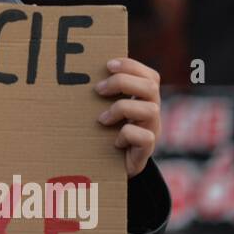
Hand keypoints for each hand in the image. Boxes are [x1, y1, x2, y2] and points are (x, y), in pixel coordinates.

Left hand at [95, 57, 160, 177]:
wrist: (110, 168)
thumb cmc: (104, 133)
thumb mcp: (105, 109)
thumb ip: (103, 93)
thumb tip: (82, 72)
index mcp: (145, 100)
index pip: (150, 76)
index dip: (131, 66)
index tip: (108, 65)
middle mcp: (152, 113)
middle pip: (151, 86)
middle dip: (123, 83)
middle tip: (98, 89)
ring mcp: (152, 131)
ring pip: (151, 110)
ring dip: (122, 109)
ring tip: (102, 118)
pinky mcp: (146, 151)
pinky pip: (145, 137)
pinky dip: (127, 135)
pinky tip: (115, 141)